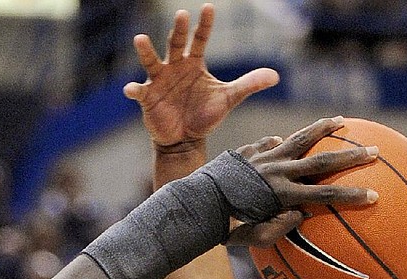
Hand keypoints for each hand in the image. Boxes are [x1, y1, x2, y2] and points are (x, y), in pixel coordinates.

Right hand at [123, 4, 279, 149]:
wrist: (185, 139)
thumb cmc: (204, 115)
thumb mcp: (228, 99)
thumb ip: (249, 85)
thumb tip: (275, 75)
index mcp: (193, 63)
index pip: (199, 39)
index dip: (204, 25)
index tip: (209, 9)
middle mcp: (175, 66)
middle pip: (176, 44)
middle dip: (178, 30)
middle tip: (182, 15)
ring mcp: (159, 81)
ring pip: (152, 61)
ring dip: (146, 51)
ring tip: (141, 39)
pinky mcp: (148, 98)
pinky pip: (139, 91)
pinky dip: (134, 90)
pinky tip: (131, 89)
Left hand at [227, 118, 378, 245]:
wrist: (195, 206)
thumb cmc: (226, 230)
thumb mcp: (256, 239)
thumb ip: (282, 229)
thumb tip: (303, 215)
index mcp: (281, 194)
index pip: (324, 194)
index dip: (351, 195)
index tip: (374, 196)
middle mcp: (276, 170)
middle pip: (321, 159)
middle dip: (350, 155)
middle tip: (374, 150)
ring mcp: (263, 156)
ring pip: (299, 138)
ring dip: (322, 128)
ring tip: (341, 121)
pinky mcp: (250, 151)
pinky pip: (270, 144)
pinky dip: (281, 144)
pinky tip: (287, 143)